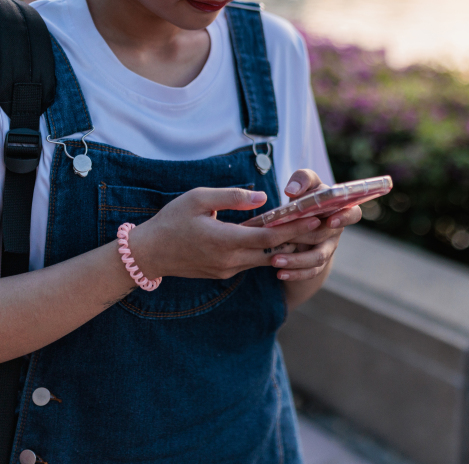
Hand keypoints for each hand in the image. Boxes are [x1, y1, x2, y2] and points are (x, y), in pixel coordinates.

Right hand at [128, 186, 322, 280]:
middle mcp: (230, 260)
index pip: (270, 237)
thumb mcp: (198, 198)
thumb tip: (264, 198)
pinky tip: (278, 238)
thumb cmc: (171, 221)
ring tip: (305, 229)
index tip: (315, 217)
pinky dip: (267, 251)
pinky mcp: (224, 272)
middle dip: (298, 238)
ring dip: (284, 246)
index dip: (294, 228)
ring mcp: (228, 270)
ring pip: (265, 259)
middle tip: (320, 223)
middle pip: (274, 251)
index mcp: (225, 241)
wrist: (148, 254)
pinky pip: (252, 262)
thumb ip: (233, 197)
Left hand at [269, 170, 363, 281]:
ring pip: (318, 258)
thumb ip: (302, 179)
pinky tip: (279, 273)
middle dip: (304, 236)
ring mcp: (327, 248)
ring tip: (275, 260)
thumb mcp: (305, 184)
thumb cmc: (305, 199)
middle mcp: (335, 230)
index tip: (330, 220)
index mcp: (338, 209)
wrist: (300, 224)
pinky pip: (310, 272)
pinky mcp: (317, 264)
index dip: (345, 218)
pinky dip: (295, 273)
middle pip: (326, 236)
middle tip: (283, 236)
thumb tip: (292, 190)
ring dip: (296, 260)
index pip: (353, 213)